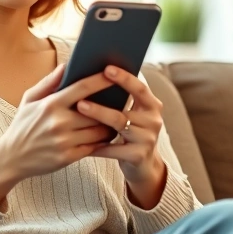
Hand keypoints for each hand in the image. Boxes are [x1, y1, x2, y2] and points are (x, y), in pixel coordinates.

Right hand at [0, 63, 116, 187]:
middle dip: (111, 105)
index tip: (115, 73)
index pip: (82, 88)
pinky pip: (94, 147)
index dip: (101, 80)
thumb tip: (67, 65)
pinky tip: (106, 135)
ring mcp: (64, 141)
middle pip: (96, 111)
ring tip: (117, 118)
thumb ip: (49, 82)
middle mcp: (58, 122)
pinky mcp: (68, 157)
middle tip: (122, 98)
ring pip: (99, 130)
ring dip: (111, 124)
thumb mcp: (29, 99)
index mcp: (50, 104)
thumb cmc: (22, 125)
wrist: (12, 157)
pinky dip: (103, 141)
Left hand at [76, 66, 165, 185]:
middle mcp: (153, 121)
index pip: (140, 88)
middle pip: (124, 112)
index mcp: (152, 105)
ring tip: (79, 114)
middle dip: (101, 106)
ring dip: (97, 120)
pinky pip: (113, 149)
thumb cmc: (130, 132)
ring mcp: (148, 139)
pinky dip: (97, 146)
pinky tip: (80, 141)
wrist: (143, 165)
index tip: (107, 68)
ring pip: (118, 127)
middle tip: (80, 101)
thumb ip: (121, 97)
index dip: (125, 78)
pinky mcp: (139, 156)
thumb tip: (96, 74)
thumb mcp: (131, 113)